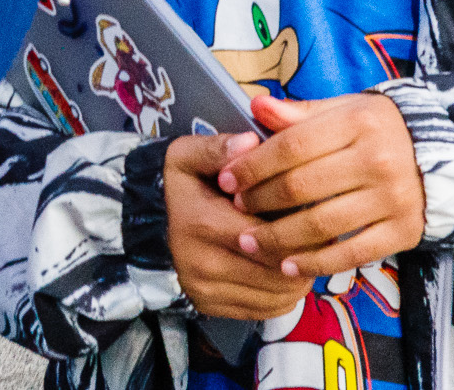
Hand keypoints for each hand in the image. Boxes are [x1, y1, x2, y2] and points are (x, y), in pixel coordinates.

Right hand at [166, 132, 312, 319]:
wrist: (136, 222)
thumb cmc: (172, 186)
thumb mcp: (186, 156)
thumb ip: (219, 148)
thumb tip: (252, 142)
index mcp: (204, 224)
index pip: (272, 237)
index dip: (301, 228)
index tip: (312, 214)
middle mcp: (205, 264)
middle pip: (280, 272)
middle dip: (306, 255)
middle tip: (317, 235)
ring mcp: (207, 291)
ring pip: (279, 296)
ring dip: (299, 278)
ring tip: (302, 252)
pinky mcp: (211, 307)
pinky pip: (267, 311)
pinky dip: (284, 295)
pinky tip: (282, 272)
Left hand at [224, 93, 424, 278]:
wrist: (445, 155)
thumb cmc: (378, 130)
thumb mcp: (344, 109)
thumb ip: (299, 112)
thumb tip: (255, 105)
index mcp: (357, 123)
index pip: (292, 145)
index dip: (253, 165)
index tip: (225, 179)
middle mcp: (378, 161)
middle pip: (302, 187)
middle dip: (260, 202)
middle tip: (235, 211)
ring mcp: (393, 200)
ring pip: (323, 225)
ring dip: (279, 238)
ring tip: (250, 243)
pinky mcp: (404, 232)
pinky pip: (352, 253)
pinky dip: (316, 263)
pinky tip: (288, 265)